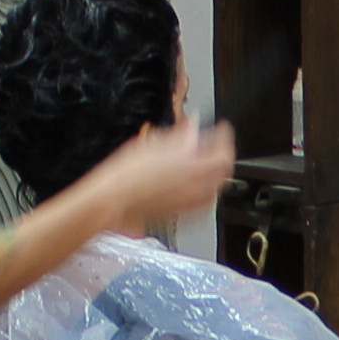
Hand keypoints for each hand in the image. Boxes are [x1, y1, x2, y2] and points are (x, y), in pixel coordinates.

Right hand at [103, 119, 238, 228]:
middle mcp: (198, 187)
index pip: (223, 151)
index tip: (221, 129)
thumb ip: (181, 135)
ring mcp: (192, 202)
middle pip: (224, 171)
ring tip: (206, 163)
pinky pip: (204, 201)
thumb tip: (192, 125)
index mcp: (195, 167)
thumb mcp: (156, 143)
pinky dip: (206, 190)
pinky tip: (196, 184)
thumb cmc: (128, 174)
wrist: (114, 199)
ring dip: (215, 173)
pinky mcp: (183, 214)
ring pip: (216, 187)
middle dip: (222, 155)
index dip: (224, 137)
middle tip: (215, 145)